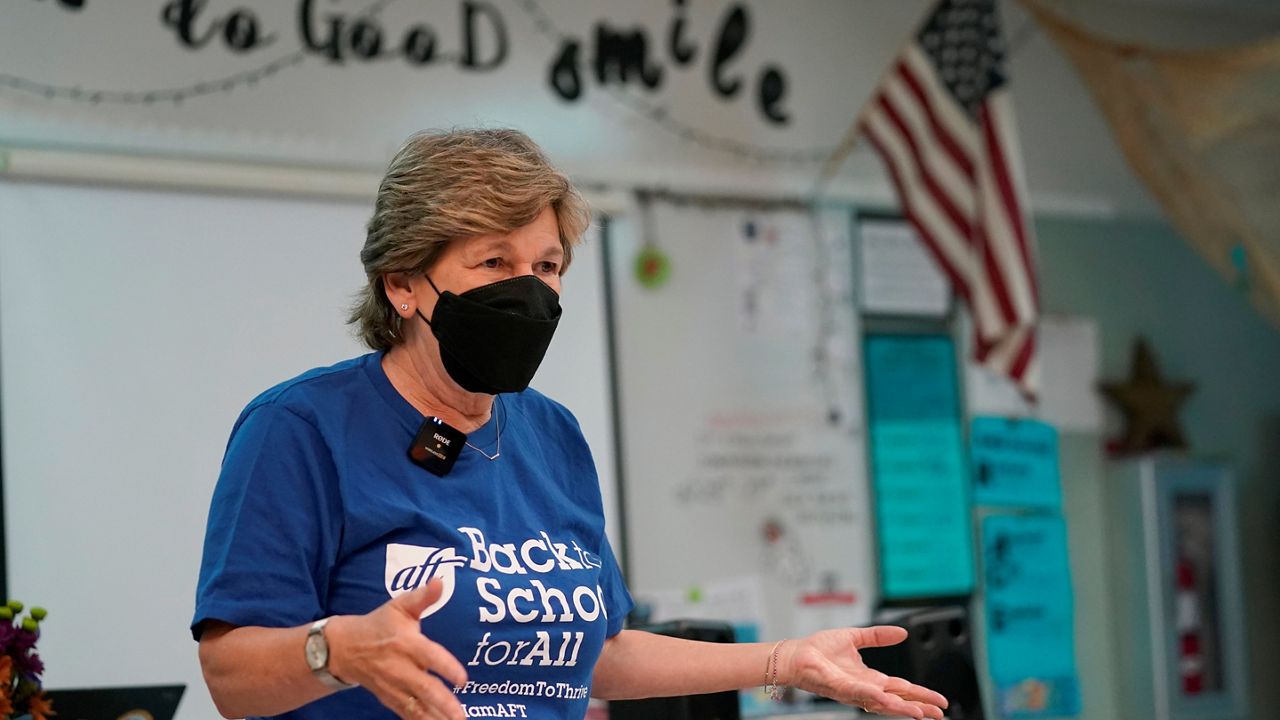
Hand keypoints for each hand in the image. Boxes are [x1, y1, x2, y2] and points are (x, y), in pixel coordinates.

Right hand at [326, 579, 468, 719]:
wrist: (344, 648)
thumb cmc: (379, 624)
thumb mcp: (400, 606)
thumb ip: (423, 597)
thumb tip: (441, 581)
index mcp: (405, 643)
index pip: (429, 656)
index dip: (446, 667)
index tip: (463, 679)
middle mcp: (399, 667)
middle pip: (423, 688)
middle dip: (443, 703)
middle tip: (461, 715)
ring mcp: (393, 686)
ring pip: (416, 706)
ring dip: (435, 717)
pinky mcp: (389, 698)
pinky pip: (407, 713)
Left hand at [777, 626, 947, 718]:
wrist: (795, 653)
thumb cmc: (818, 649)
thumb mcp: (855, 637)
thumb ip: (878, 636)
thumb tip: (902, 632)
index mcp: (870, 678)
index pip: (901, 689)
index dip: (921, 694)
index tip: (940, 701)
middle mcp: (864, 688)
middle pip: (897, 700)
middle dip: (919, 707)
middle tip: (940, 714)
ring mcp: (852, 690)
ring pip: (881, 703)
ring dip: (901, 708)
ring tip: (921, 713)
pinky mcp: (838, 687)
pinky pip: (857, 693)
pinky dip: (872, 696)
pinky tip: (885, 698)